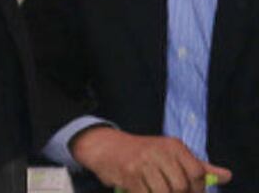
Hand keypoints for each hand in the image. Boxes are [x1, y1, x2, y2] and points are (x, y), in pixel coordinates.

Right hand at [71, 127, 230, 192]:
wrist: (105, 146)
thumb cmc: (142, 152)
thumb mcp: (170, 153)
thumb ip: (198, 165)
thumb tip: (227, 176)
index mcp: (173, 145)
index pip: (196, 172)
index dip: (197, 189)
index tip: (190, 192)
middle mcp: (159, 151)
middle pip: (181, 186)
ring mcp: (142, 163)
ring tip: (156, 190)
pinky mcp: (129, 175)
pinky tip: (143, 191)